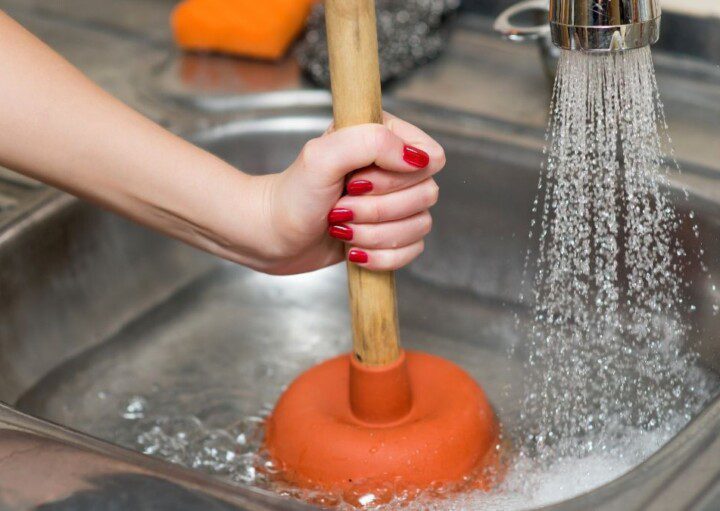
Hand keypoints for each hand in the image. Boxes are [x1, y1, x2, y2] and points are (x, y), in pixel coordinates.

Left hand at [260, 112, 444, 274]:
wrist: (271, 236)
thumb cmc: (291, 195)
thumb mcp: (322, 157)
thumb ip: (371, 142)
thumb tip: (417, 158)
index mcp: (383, 137)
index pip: (430, 155)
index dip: (401, 176)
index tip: (360, 181)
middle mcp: (393, 168)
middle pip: (426, 194)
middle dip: (379, 210)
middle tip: (341, 207)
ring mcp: (393, 203)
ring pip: (420, 225)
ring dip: (376, 235)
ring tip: (341, 229)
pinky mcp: (389, 234)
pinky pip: (412, 250)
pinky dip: (382, 256)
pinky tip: (354, 250)